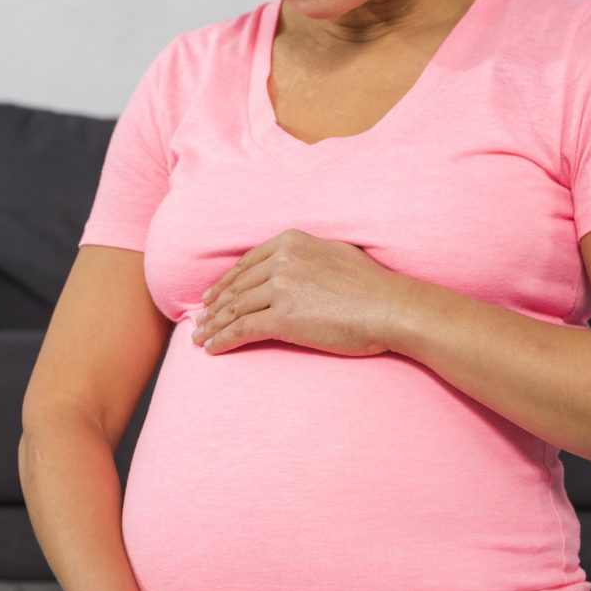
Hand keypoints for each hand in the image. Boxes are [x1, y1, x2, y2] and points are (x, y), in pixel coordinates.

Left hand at [191, 227, 408, 357]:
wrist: (389, 307)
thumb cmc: (370, 287)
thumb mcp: (335, 253)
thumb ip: (306, 256)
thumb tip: (291, 266)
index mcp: (291, 241)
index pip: (247, 263)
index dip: (226, 282)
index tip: (213, 296)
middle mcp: (281, 260)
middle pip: (237, 287)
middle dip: (215, 307)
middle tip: (201, 322)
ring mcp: (280, 288)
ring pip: (235, 309)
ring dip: (214, 326)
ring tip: (201, 339)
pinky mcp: (283, 318)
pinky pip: (242, 330)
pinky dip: (223, 340)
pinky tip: (213, 349)